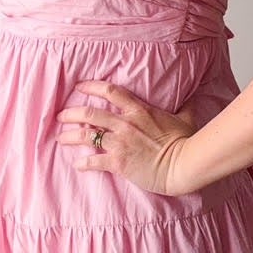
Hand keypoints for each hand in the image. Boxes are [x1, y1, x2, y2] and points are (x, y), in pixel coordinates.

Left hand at [55, 78, 198, 196]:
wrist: (182, 165)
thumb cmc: (185, 142)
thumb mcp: (185, 119)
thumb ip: (184, 106)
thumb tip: (192, 97)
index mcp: (138, 110)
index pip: (109, 91)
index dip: (91, 87)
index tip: (79, 86)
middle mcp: (125, 124)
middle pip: (89, 112)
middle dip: (71, 113)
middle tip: (61, 115)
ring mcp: (119, 143)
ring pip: (86, 135)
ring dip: (69, 136)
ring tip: (60, 138)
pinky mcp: (118, 163)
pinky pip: (93, 161)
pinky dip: (82, 163)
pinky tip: (76, 164)